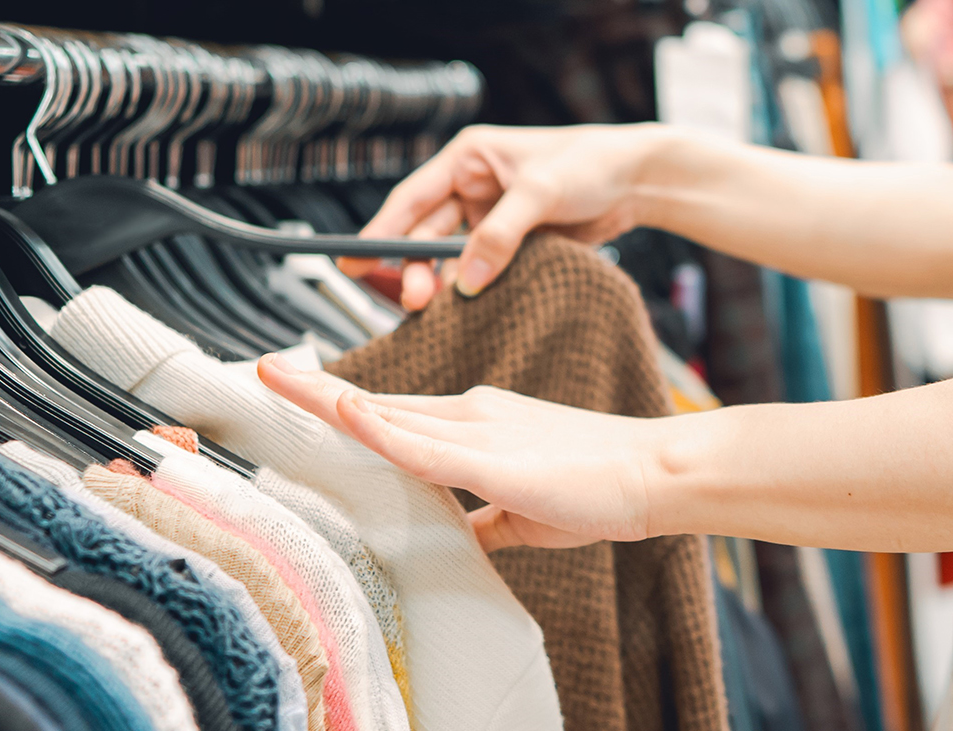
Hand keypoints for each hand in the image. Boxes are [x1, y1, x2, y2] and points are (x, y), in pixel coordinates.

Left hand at [259, 355, 667, 552]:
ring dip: (328, 398)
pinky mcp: (493, 459)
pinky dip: (381, 429)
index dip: (343, 406)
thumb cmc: (600, 488)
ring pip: (387, 413)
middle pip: (374, 403)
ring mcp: (477, 433)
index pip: (391, 414)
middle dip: (315, 390)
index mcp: (471, 427)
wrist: (657, 474)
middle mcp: (466, 417)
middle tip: (263, 372)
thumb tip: (462, 538)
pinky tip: (346, 412)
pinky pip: (425, 445)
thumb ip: (485, 520)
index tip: (301, 394)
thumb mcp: (523, 510)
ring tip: (277, 378)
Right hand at [341, 123, 665, 309]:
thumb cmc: (591, 164)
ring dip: (441, 285)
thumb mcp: (542, 192)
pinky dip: (469, 290)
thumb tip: (467, 278)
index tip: (354, 262)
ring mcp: (486, 220)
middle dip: (415, 269)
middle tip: (415, 300)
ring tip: (438, 309)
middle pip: (424, 236)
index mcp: (467, 159)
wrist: (637, 181)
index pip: (411, 200)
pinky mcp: (506, 246)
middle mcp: (470, 189)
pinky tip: (466, 307)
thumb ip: (502, 234)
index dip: (380, 232)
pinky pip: (476, 272)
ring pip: (447, 259)